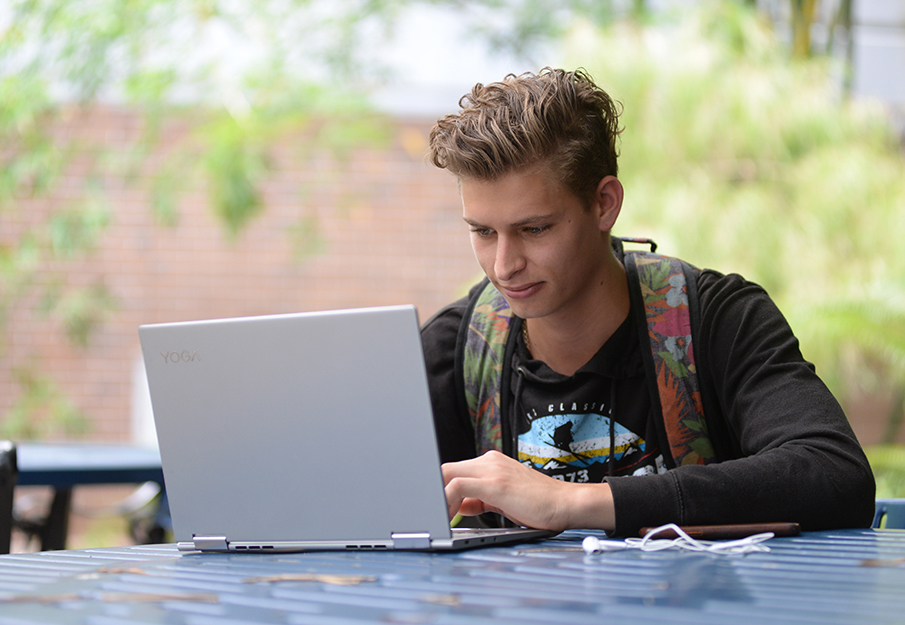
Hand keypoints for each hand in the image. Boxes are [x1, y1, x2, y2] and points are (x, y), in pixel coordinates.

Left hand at [441, 450, 614, 530]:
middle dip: (432, 491)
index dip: (438, 487)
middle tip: (428, 512)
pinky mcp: (495, 483)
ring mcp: (491, 470)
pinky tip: (447, 516)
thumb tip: (459, 505)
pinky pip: (457, 486)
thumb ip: (480, 499)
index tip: (432, 504)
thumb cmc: (539, 505)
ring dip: (436, 498)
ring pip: (447, 474)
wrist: (566, 504)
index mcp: (491, 463)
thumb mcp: (504, 500)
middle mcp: (489, 461)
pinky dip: (446, 500)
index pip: (453, 470)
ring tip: (435, 517)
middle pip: (445, 469)